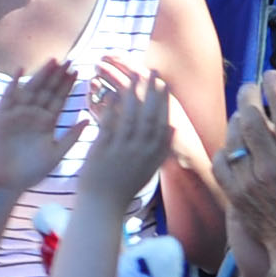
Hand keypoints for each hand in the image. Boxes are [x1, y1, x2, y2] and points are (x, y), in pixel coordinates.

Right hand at [0, 60, 87, 194]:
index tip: (78, 72)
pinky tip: (20, 71)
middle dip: (57, 76)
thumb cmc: (30, 172)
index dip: (68, 86)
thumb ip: (70, 136)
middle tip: (69, 61)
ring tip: (51, 62)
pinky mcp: (1, 116)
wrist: (5, 182)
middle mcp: (33, 115)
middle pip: (47, 91)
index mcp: (46, 123)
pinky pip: (8, 97)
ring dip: (40, 76)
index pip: (59, 99)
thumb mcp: (56, 153)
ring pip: (31, 90)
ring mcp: (16, 114)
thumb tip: (88, 120)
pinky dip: (13, 84)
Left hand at [73, 71, 173, 206]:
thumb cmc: (123, 186)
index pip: (164, 122)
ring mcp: (123, 149)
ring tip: (135, 74)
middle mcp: (142, 151)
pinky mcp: (104, 149)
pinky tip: (113, 92)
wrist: (103, 204)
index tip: (165, 84)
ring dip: (134, 92)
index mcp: (153, 155)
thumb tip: (172, 128)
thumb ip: (160, 149)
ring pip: (132, 115)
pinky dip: (113, 107)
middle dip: (153, 92)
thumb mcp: (149, 168)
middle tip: (154, 71)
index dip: (165, 102)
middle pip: (150, 115)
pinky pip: (110, 123)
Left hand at [224, 71, 275, 259]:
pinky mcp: (234, 194)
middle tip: (251, 87)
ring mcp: (249, 182)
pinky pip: (221, 160)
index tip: (272, 75)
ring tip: (243, 111)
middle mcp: (272, 170)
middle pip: (253, 119)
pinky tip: (233, 143)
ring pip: (234, 136)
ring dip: (237, 118)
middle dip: (250, 95)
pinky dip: (225, 148)